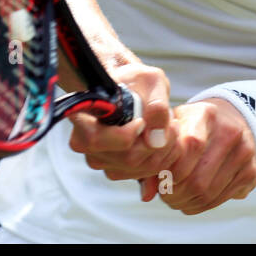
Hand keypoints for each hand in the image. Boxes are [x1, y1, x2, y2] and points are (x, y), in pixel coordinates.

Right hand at [66, 60, 176, 184]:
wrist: (133, 89)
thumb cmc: (137, 81)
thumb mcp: (151, 81)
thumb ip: (157, 105)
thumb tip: (156, 138)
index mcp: (83, 117)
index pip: (96, 139)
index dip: (125, 136)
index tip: (142, 122)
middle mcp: (85, 143)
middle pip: (126, 158)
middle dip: (158, 144)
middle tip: (173, 124)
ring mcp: (99, 159)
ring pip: (137, 169)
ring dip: (164, 152)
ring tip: (172, 129)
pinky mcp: (115, 169)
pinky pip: (142, 174)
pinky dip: (163, 160)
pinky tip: (169, 144)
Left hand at [154, 98, 255, 214]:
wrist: (231, 120)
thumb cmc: (191, 126)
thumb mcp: (172, 128)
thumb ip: (156, 157)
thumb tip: (146, 195)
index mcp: (206, 114)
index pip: (190, 146)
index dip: (170, 169)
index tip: (158, 176)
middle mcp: (231, 131)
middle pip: (197, 178)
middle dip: (174, 194)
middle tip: (164, 193)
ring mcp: (245, 152)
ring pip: (208, 193)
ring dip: (185, 202)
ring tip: (175, 197)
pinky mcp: (252, 171)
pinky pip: (220, 199)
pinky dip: (201, 205)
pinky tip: (192, 198)